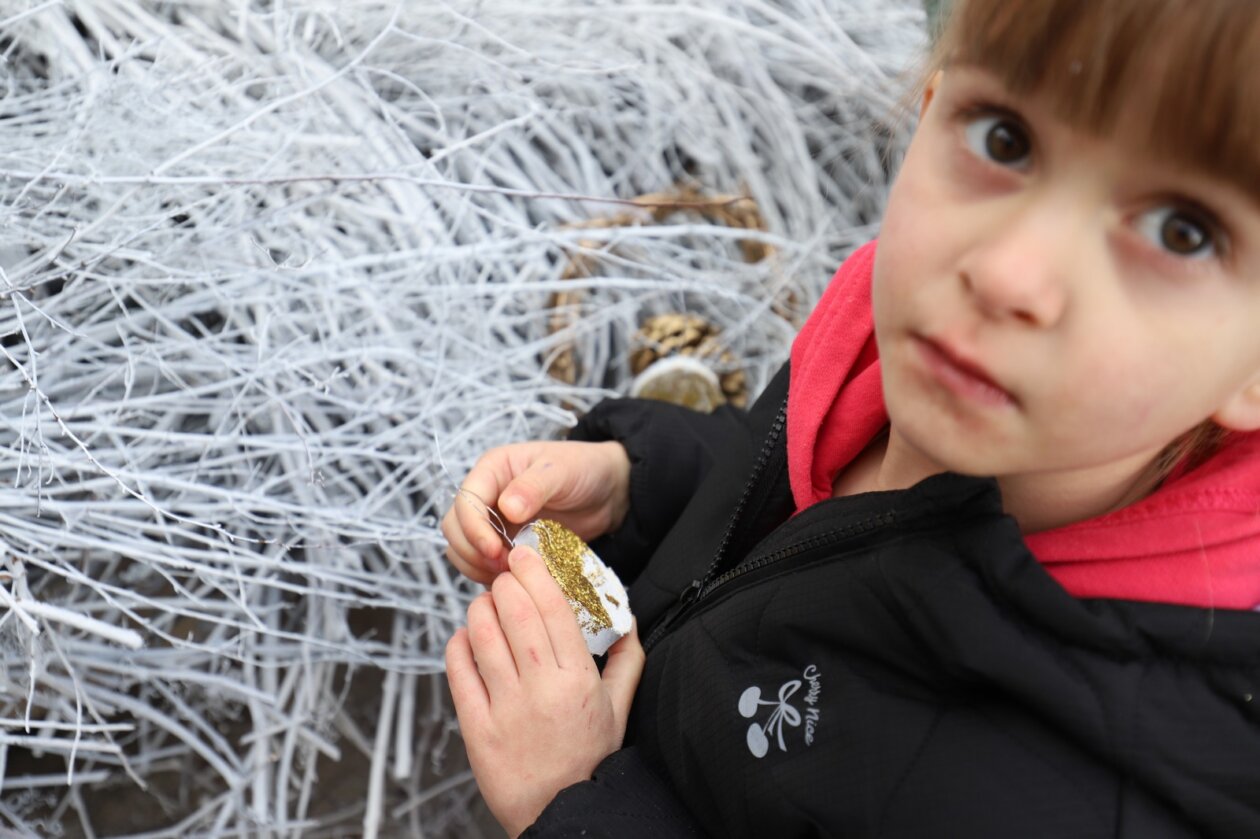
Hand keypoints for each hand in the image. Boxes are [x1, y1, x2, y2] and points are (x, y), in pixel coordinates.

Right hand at [442, 440, 630, 583]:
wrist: (607, 491)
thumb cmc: (584, 469)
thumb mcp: (562, 471)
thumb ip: (534, 486)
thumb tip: (507, 508)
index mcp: (492, 470)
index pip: (465, 501)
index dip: (473, 529)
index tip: (495, 551)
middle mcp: (486, 495)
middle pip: (454, 527)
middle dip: (472, 551)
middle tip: (503, 568)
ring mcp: (494, 521)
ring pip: (462, 548)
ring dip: (476, 566)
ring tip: (508, 575)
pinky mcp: (505, 544)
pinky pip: (482, 563)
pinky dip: (489, 575)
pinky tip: (513, 580)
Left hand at [445, 545, 644, 837]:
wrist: (561, 813)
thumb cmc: (589, 760)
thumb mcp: (620, 710)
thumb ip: (628, 660)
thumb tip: (628, 619)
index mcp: (578, 681)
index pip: (553, 610)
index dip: (535, 575)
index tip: (525, 557)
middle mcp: (541, 691)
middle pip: (515, 615)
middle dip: (505, 584)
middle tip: (504, 575)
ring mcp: (505, 710)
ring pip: (483, 637)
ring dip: (480, 609)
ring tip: (485, 603)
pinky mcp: (476, 729)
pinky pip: (459, 672)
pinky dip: (459, 644)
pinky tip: (466, 636)